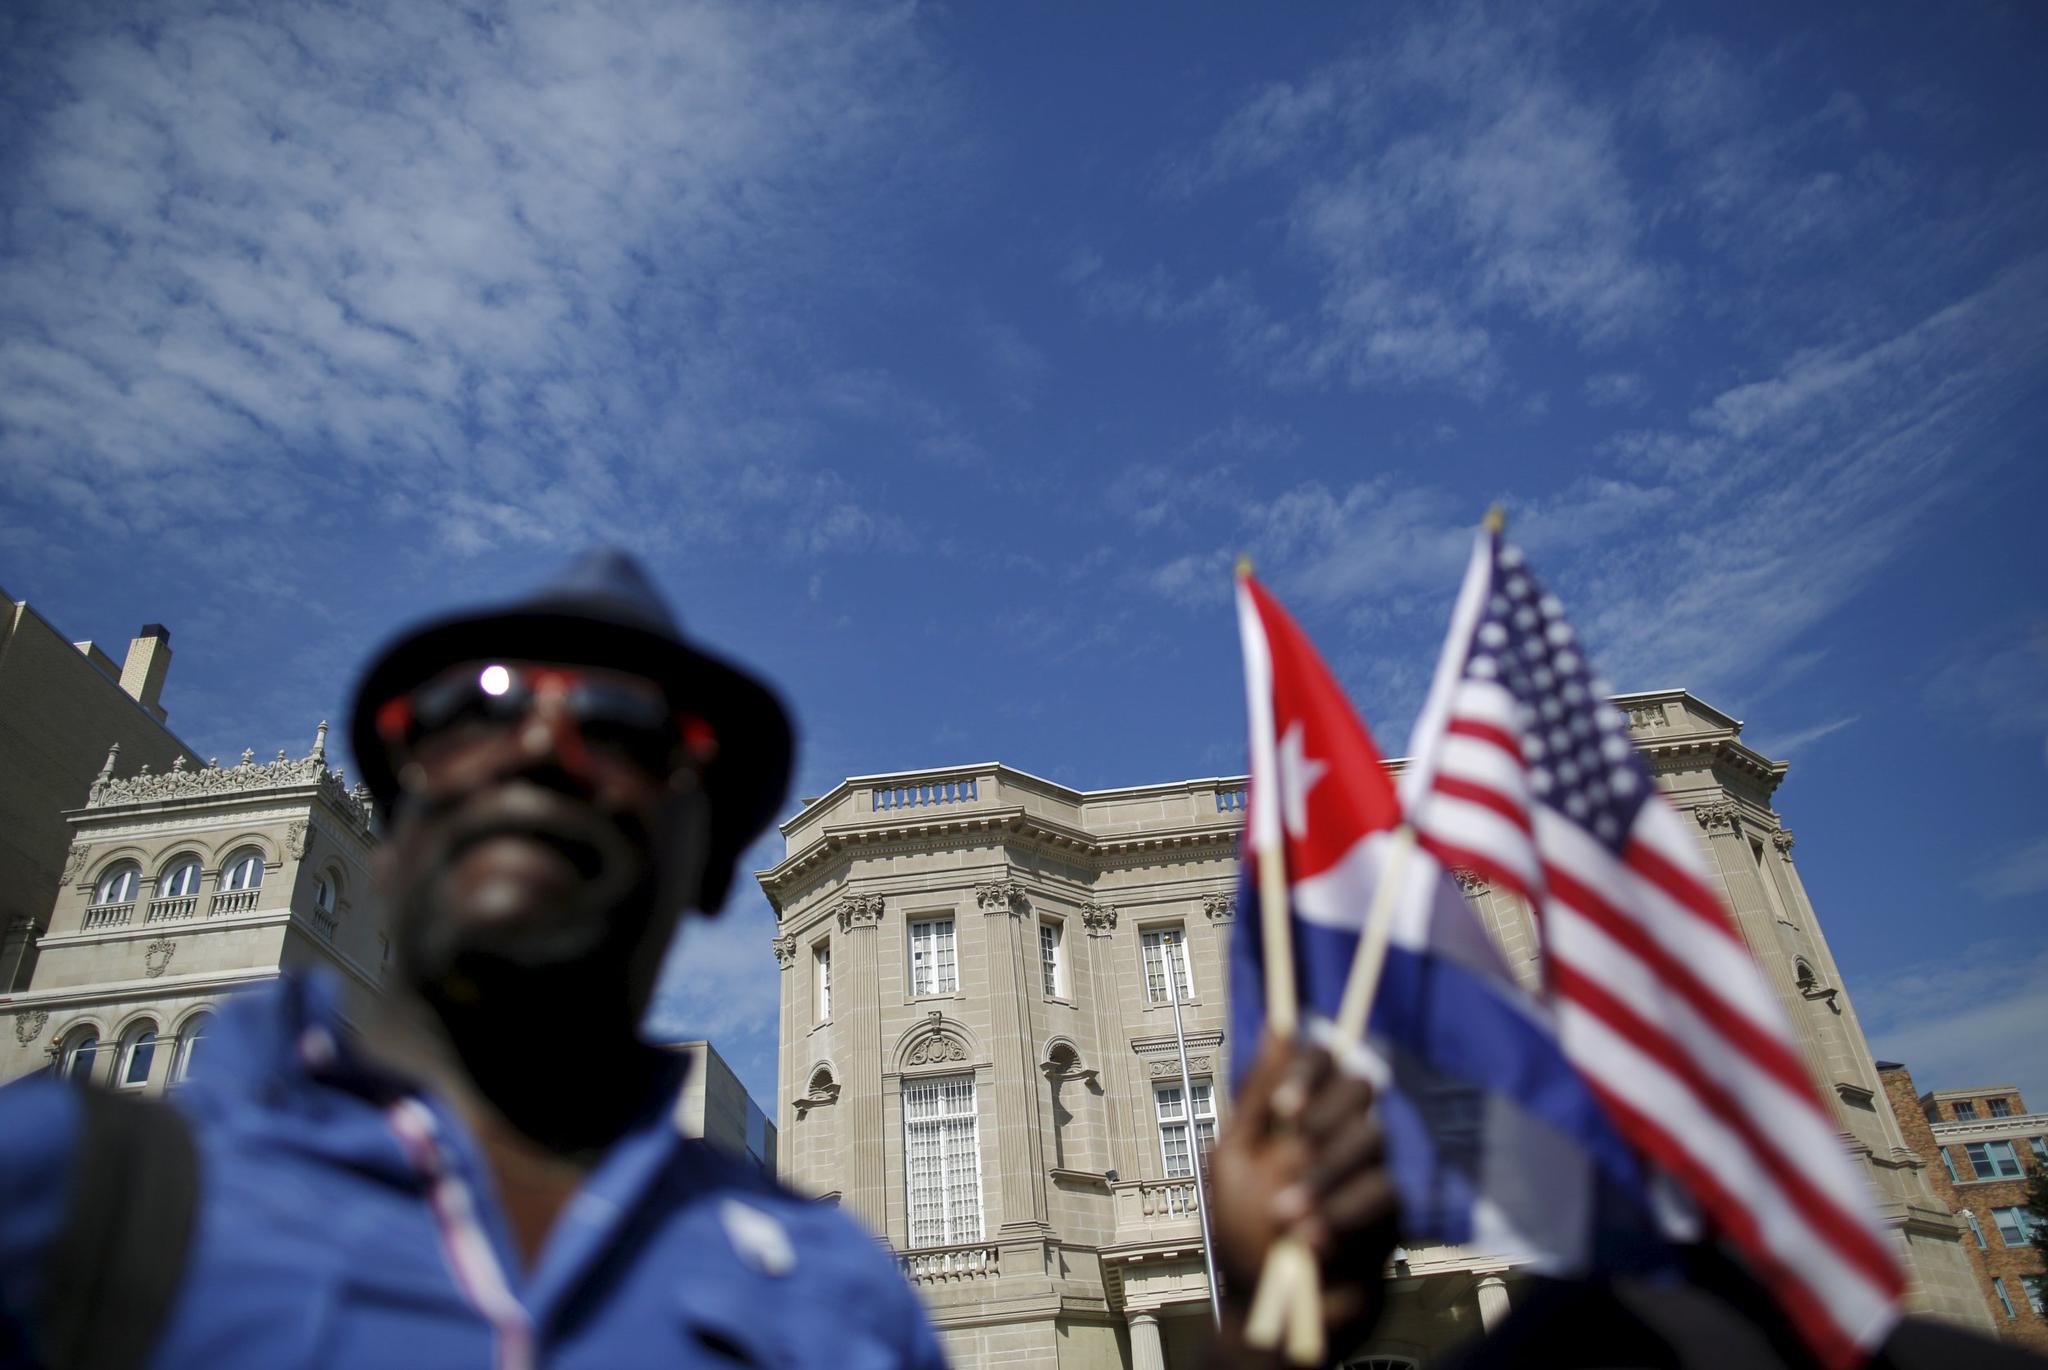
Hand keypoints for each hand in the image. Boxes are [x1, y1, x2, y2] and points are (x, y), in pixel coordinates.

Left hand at [1206, 1032, 1398, 1364]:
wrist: (1270, 1313)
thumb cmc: (1244, 1233)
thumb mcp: (1232, 1162)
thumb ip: (1253, 1099)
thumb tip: (1276, 1027)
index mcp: (1300, 1115)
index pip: (1323, 1062)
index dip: (1308, 1071)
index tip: (1282, 1109)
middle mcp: (1339, 1133)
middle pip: (1359, 1090)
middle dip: (1325, 1117)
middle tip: (1294, 1149)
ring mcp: (1368, 1170)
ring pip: (1372, 1139)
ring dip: (1324, 1175)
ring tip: (1283, 1217)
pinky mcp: (1390, 1213)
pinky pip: (1383, 1191)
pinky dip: (1342, 1214)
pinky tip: (1309, 1243)